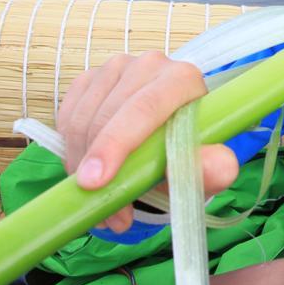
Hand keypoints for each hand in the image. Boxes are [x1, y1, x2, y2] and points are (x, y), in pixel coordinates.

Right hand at [57, 51, 239, 230]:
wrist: (172, 140)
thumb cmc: (192, 152)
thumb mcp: (209, 167)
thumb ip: (216, 168)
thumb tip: (215, 167)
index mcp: (183, 78)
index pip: (145, 107)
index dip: (115, 144)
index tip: (94, 182)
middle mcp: (149, 65)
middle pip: (107, 115)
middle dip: (96, 170)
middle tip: (108, 218)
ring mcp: (116, 68)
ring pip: (81, 120)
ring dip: (81, 168)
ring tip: (103, 205)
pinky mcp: (90, 78)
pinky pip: (67, 118)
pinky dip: (71, 152)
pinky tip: (90, 173)